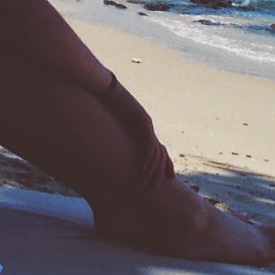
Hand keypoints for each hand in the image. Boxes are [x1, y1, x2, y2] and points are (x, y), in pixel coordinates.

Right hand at [100, 72, 174, 186]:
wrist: (107, 88)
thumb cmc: (107, 103)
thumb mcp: (113, 122)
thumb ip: (116, 131)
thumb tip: (107, 142)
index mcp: (143, 127)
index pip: (158, 148)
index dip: (164, 163)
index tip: (167, 176)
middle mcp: (148, 127)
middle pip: (161, 152)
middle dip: (162, 170)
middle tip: (157, 186)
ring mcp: (147, 124)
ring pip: (157, 152)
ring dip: (153, 169)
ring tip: (147, 182)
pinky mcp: (143, 122)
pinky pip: (149, 144)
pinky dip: (147, 158)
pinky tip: (142, 169)